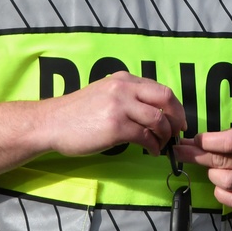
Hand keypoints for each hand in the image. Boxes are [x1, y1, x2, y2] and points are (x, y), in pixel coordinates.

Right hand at [44, 71, 186, 157]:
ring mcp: (120, 106)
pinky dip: (154, 146)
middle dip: (177, 118)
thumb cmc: (77, 112)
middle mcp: (123, 88)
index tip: (178, 120)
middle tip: (178, 133)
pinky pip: (145, 137)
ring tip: (162, 145)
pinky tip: (151, 151)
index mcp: (123, 79)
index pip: (161, 89)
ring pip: (158, 120)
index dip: (175, 106)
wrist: (53, 122)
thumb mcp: (104, 93)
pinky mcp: (116, 127)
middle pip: (166, 99)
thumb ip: (127, 95)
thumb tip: (152, 110)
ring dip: (166, 136)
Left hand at [173, 123, 231, 208]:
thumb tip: (196, 142)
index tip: (193, 139)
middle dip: (194, 155)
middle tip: (178, 151)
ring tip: (212, 167)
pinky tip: (219, 183)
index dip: (206, 142)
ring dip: (211, 173)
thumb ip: (227, 136)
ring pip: (224, 181)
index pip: (228, 142)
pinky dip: (220, 192)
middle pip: (221, 161)